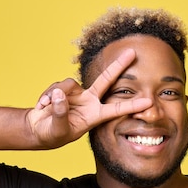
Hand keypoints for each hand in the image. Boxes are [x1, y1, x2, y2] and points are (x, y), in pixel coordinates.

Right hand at [27, 49, 151, 147]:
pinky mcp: (63, 90)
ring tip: (45, 109)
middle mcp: (89, 102)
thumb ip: (60, 113)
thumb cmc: (52, 135)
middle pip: (106, 80)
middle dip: (118, 65)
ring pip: (69, 84)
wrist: (39, 130)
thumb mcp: (57, 129)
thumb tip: (60, 95)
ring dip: (55, 95)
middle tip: (132, 52)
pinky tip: (42, 107)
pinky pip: (56, 87)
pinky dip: (46, 96)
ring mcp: (76, 95)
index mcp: (94, 116)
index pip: (116, 109)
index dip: (132, 105)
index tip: (148, 101)